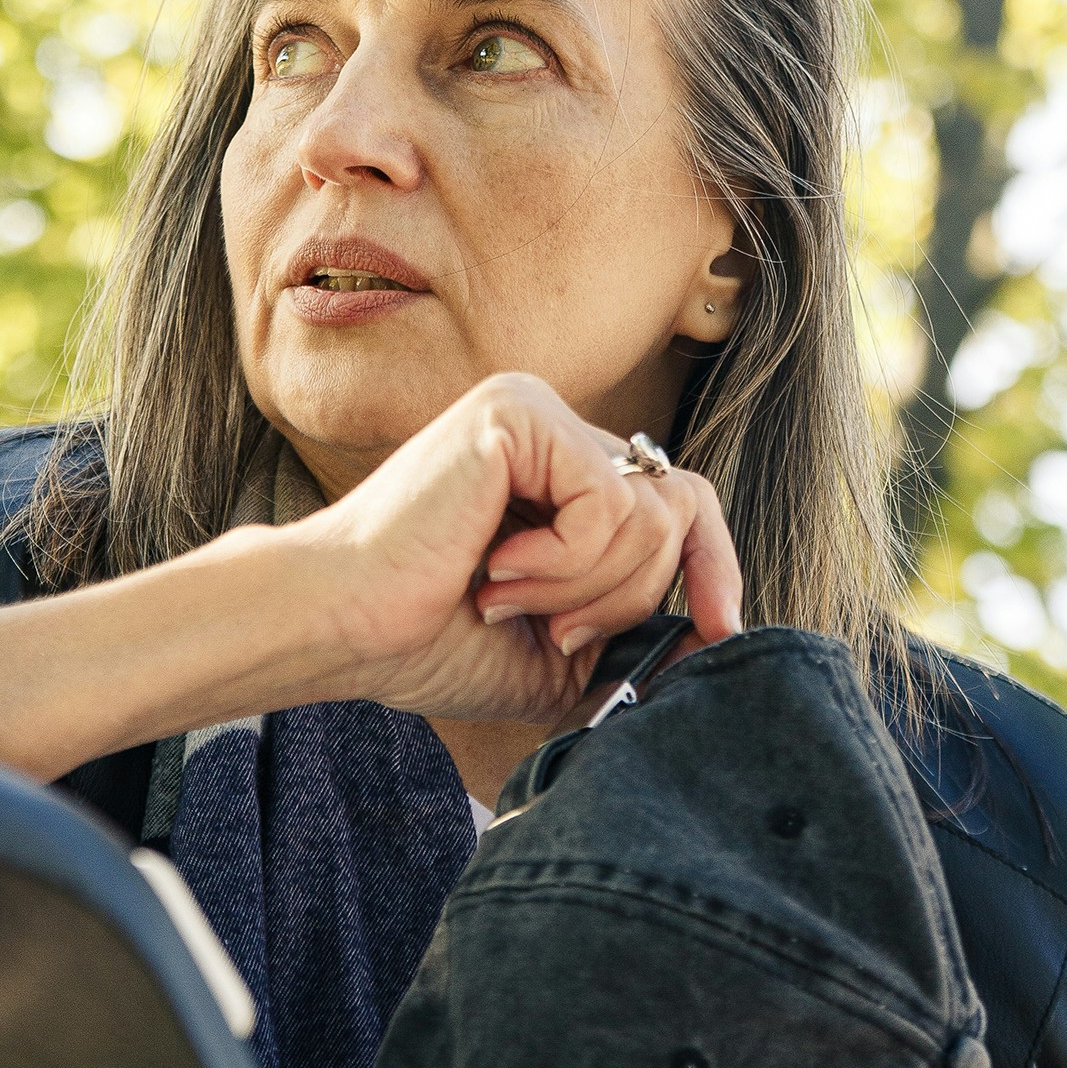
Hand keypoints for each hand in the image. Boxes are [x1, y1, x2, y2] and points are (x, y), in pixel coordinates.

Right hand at [287, 372, 742, 726]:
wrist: (345, 629)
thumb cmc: (431, 640)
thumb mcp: (561, 655)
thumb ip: (635, 640)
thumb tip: (721, 638)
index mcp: (566, 474)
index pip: (684, 501)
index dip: (714, 566)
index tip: (720, 631)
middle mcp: (558, 428)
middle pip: (681, 507)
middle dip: (633, 597)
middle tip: (555, 634)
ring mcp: (538, 412)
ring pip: (649, 513)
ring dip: (584, 589)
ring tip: (505, 599)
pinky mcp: (518, 413)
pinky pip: (606, 502)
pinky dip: (563, 563)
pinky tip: (495, 569)